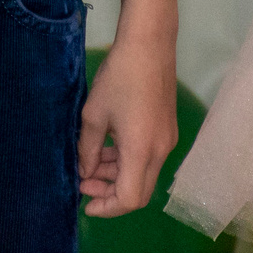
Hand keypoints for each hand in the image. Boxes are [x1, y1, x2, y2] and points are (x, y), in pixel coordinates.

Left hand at [78, 39, 178, 216]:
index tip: (85, 202)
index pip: (129, 199)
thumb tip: (84, 172)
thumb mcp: (94, 115)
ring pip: (143, 174)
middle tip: (84, 184)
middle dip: (110, 194)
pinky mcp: (167, 130)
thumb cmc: (118, 78)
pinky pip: (148, 158)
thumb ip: (87, 149)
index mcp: (142, 152)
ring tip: (90, 163)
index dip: (107, 207)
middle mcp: (160, 152)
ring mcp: (167, 141)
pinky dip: (127, 161)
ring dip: (117, 176)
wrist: (149, 45)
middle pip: (139, 192)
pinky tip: (107, 149)